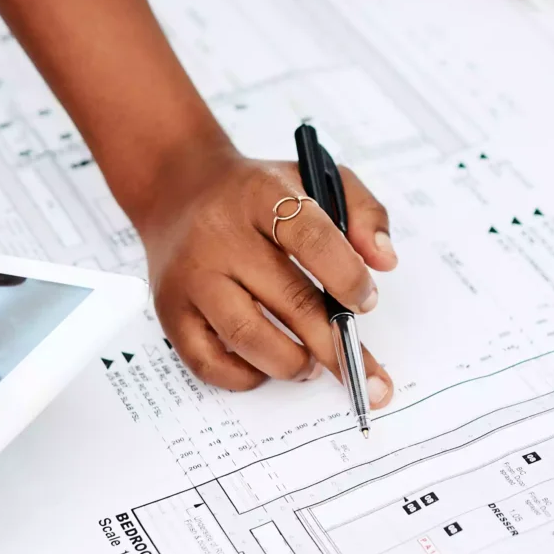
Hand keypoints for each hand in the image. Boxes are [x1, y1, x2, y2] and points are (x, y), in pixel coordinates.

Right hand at [136, 145, 401, 398]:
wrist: (177, 188)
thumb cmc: (258, 193)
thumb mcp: (315, 176)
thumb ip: (363, 211)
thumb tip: (383, 262)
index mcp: (261, 194)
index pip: (311, 238)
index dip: (347, 276)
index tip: (366, 301)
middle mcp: (220, 235)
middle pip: (288, 299)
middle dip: (333, 342)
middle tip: (359, 367)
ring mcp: (191, 276)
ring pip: (248, 336)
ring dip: (292, 362)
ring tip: (311, 363)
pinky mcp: (170, 310)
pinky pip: (208, 362)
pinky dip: (245, 377)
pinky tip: (266, 367)